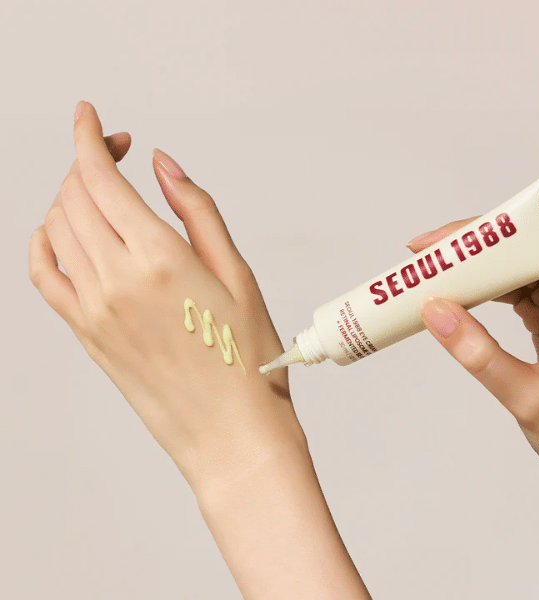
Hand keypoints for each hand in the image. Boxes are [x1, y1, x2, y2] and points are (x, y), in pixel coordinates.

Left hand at [29, 102, 303, 495]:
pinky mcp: (87, 336)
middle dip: (88, 161)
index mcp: (159, 258)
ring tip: (101, 194)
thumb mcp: (237, 274)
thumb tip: (163, 165)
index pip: (101, 178)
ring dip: (71, 198)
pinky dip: (44, 244)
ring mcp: (94, 311)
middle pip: (75, 196)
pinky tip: (63, 234)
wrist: (230, 432)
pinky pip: (44, 277)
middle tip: (116, 154)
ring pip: (56, 229)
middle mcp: (116, 280)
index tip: (89, 115)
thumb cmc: (246, 359)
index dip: (89, 137)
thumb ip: (196, 211)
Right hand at [407, 217, 538, 513]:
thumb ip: (481, 356)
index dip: (493, 236)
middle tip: (428, 255)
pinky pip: (512, 289)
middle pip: (526, 251)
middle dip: (474, 250)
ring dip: (473, 270)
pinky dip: (480, 290)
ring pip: (515, 268)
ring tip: (432, 272)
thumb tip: (436, 313)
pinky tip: (454, 292)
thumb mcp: (530, 398)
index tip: (448, 242)